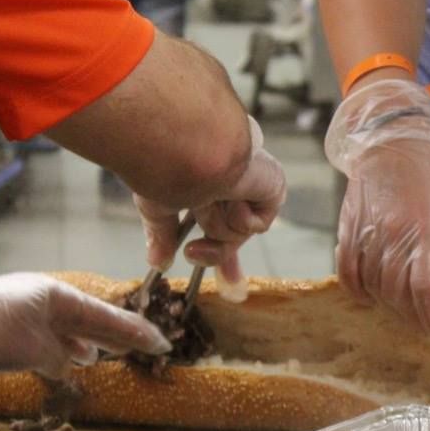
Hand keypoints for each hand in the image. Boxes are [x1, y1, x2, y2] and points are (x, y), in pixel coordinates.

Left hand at [0, 273, 170, 378]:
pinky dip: (71, 344)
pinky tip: (77, 356)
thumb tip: (74, 360)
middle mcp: (49, 298)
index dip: (137, 333)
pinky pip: (55, 332)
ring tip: (120, 352)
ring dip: (98, 339)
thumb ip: (59, 357)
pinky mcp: (13, 319)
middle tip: (152, 346)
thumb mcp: (31, 350)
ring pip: (75, 325)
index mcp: (60, 297)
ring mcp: (30, 307)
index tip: (163, 344)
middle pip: (96, 318)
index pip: (109, 318)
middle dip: (123, 334)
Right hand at [136, 115, 285, 284]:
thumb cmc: (168, 165)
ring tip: (206, 198)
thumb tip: (157, 261)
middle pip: (231, 234)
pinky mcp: (272, 188)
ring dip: (217, 224)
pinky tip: (230, 195)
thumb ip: (161, 234)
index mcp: (207, 182)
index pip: (215, 220)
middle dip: (219, 255)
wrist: (188, 150)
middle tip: (194, 254)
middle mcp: (231, 182)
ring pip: (237, 233)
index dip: (216, 251)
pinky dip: (238, 217)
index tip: (220, 279)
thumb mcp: (158, 205)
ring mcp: (252, 185)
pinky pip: (254, 225)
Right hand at [324, 78, 429, 331]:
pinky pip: (346, 268)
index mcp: (424, 227)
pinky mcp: (347, 226)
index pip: (424, 286)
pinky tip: (369, 297)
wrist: (390, 133)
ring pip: (372, 284)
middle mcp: (392, 233)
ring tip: (404, 309)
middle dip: (412, 315)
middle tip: (425, 322)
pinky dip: (355, 288)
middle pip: (397, 292)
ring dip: (388, 304)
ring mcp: (366, 231)